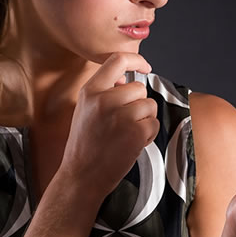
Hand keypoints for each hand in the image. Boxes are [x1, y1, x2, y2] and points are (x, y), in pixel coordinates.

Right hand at [59, 52, 159, 196]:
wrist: (81, 176)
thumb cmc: (85, 145)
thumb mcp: (85, 110)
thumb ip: (104, 92)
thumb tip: (127, 80)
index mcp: (90, 91)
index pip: (117, 60)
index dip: (136, 60)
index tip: (144, 66)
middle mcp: (105, 100)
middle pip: (139, 88)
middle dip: (138, 104)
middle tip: (124, 123)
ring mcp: (121, 116)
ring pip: (149, 105)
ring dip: (144, 120)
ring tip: (126, 134)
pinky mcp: (135, 132)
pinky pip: (154, 124)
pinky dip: (148, 135)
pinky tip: (132, 144)